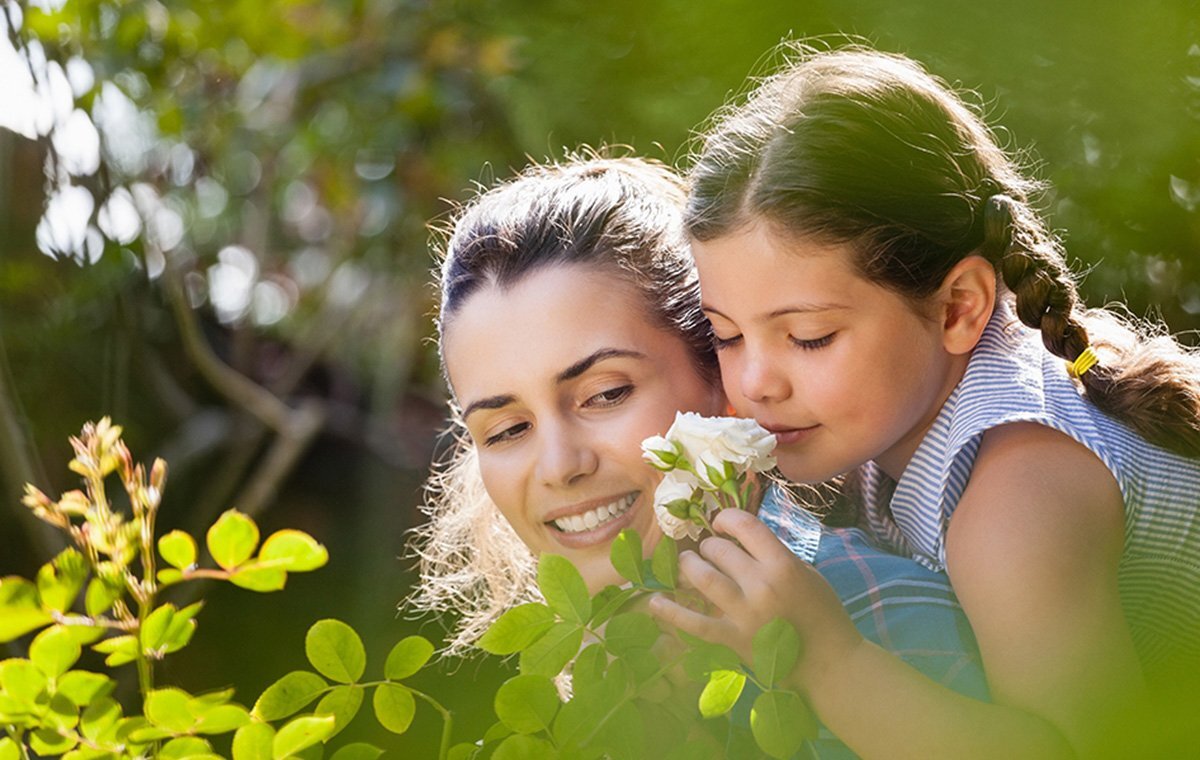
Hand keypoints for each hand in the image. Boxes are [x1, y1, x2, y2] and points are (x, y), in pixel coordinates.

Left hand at [648, 509, 861, 693]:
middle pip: (720, 550)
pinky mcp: (733, 640)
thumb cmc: (823, 616)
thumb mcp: (807, 574)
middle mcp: (761, 585)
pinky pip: (695, 623)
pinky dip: (672, 612)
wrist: (829, 664)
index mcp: (783, 565)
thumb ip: (775, 557)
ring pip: (703, 578)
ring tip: (687, 564)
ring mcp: (744, 614)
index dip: (727, 519)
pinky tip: (655, 602)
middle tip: (709, 551)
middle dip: (709, 546)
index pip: (746, 526)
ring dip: (689, 566)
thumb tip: (742, 541)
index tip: (720, 523)